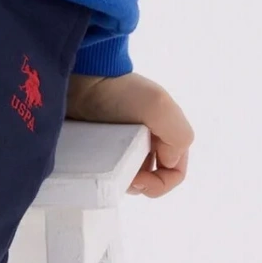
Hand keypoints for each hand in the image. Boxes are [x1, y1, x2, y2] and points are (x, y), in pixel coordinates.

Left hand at [65, 71, 193, 197]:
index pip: (174, 172)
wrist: (83, 79)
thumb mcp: (160, 107)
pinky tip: (99, 167)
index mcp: (168, 132)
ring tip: (108, 171)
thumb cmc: (121, 92)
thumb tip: (168, 161)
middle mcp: (150, 138)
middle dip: (139, 184)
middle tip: (120, 176)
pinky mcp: (104, 142)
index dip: (160, 183)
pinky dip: (108, 173)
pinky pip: (111, 168)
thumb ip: (178, 136)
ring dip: (123, 180)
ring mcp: (125, 141)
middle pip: (152, 177)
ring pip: (132, 175)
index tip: (137, 179)